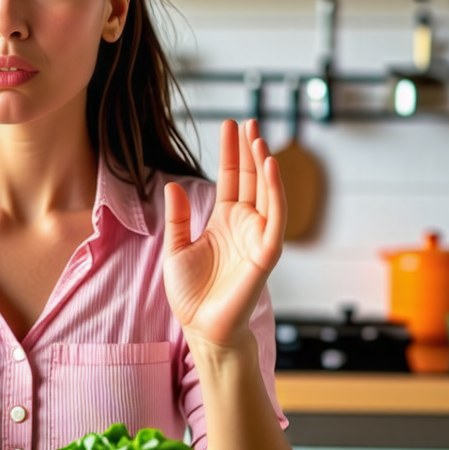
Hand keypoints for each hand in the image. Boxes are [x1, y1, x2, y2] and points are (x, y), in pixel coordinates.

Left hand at [162, 119, 285, 348]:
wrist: (201, 328)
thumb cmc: (191, 295)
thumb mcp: (175, 249)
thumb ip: (177, 218)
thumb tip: (174, 185)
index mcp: (223, 221)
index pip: (231, 179)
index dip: (231, 153)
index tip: (230, 125)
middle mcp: (244, 225)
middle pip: (251, 179)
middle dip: (249, 150)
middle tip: (248, 120)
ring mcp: (257, 237)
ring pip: (266, 193)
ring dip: (264, 164)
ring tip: (258, 137)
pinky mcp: (266, 252)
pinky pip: (274, 217)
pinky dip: (274, 191)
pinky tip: (269, 167)